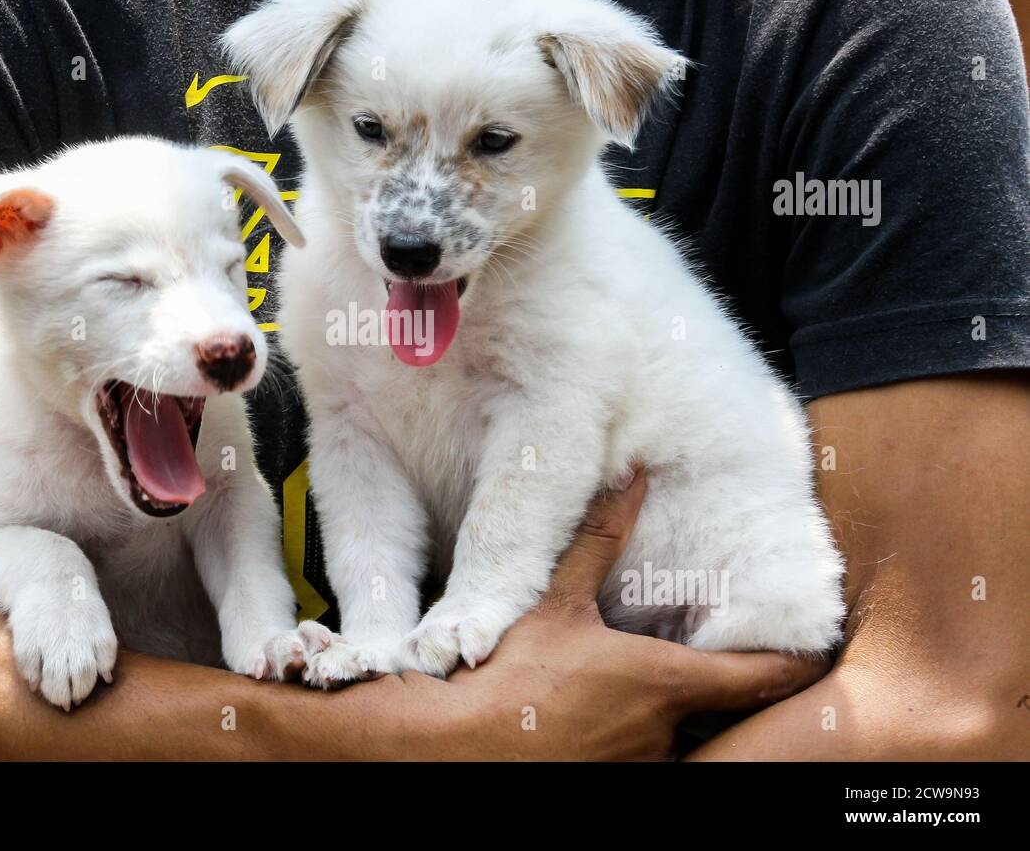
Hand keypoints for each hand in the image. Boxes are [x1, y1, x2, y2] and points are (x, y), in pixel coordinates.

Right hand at [402, 470, 829, 759]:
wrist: (457, 745)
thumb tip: (632, 477)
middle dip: (716, 690)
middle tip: (713, 662)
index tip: (809, 652)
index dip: (793, 664)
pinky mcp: (618, 788)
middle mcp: (666, 736)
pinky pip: (646, 761)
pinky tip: (606, 723)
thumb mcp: (557, 602)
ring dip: (672, 719)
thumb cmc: (510, 673)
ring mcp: (643, 770)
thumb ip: (601, 539)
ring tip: (640, 693)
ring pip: (680, 741)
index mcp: (665, 683)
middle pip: (722, 714)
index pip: (764, 679)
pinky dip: (640, 742)